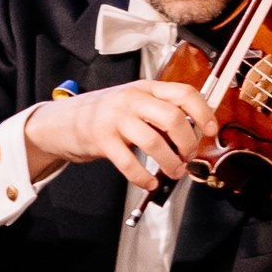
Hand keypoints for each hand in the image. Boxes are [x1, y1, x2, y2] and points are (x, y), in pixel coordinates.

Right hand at [21, 79, 212, 188]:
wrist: (61, 121)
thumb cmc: (103, 115)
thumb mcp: (132, 103)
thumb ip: (159, 112)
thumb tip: (193, 132)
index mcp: (144, 88)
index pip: (184, 92)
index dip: (203, 112)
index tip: (210, 129)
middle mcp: (131, 99)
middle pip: (173, 117)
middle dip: (188, 142)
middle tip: (188, 155)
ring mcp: (115, 119)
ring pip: (155, 143)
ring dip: (171, 163)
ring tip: (174, 171)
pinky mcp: (102, 140)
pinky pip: (130, 163)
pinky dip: (144, 178)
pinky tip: (149, 182)